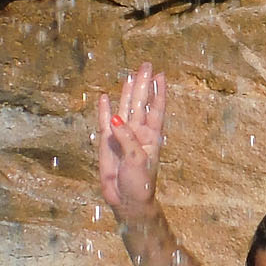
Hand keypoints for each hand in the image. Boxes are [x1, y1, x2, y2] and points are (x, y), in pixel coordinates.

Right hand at [96, 62, 166, 215]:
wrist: (126, 201)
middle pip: (141, 103)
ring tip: (130, 75)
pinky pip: (104, 122)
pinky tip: (104, 97)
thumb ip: (127, 139)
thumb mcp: (137, 161)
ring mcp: (122, 136)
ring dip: (127, 92)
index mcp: (151, 137)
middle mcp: (138, 133)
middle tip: (146, 65)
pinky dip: (104, 110)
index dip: (158, 92)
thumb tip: (116, 119)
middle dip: (143, 84)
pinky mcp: (107, 142)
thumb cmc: (139, 183)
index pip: (156, 109)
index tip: (161, 75)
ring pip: (125, 108)